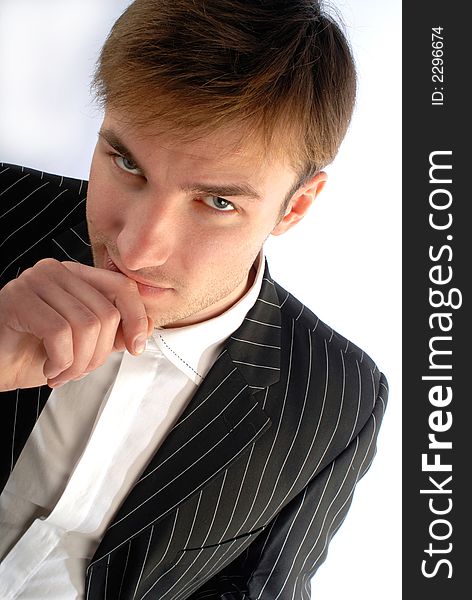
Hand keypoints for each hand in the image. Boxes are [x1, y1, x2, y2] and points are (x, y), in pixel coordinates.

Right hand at [0, 259, 153, 390]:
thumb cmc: (31, 354)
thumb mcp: (83, 346)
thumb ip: (114, 332)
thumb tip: (148, 325)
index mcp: (75, 277)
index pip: (121, 286)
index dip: (136, 317)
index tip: (136, 347)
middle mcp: (57, 272)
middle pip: (106, 312)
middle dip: (98, 354)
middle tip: (77, 371)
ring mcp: (36, 282)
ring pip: (86, 325)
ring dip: (78, 363)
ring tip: (61, 373)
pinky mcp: (18, 299)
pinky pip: (60, 333)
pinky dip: (60, 362)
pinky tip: (48, 369)